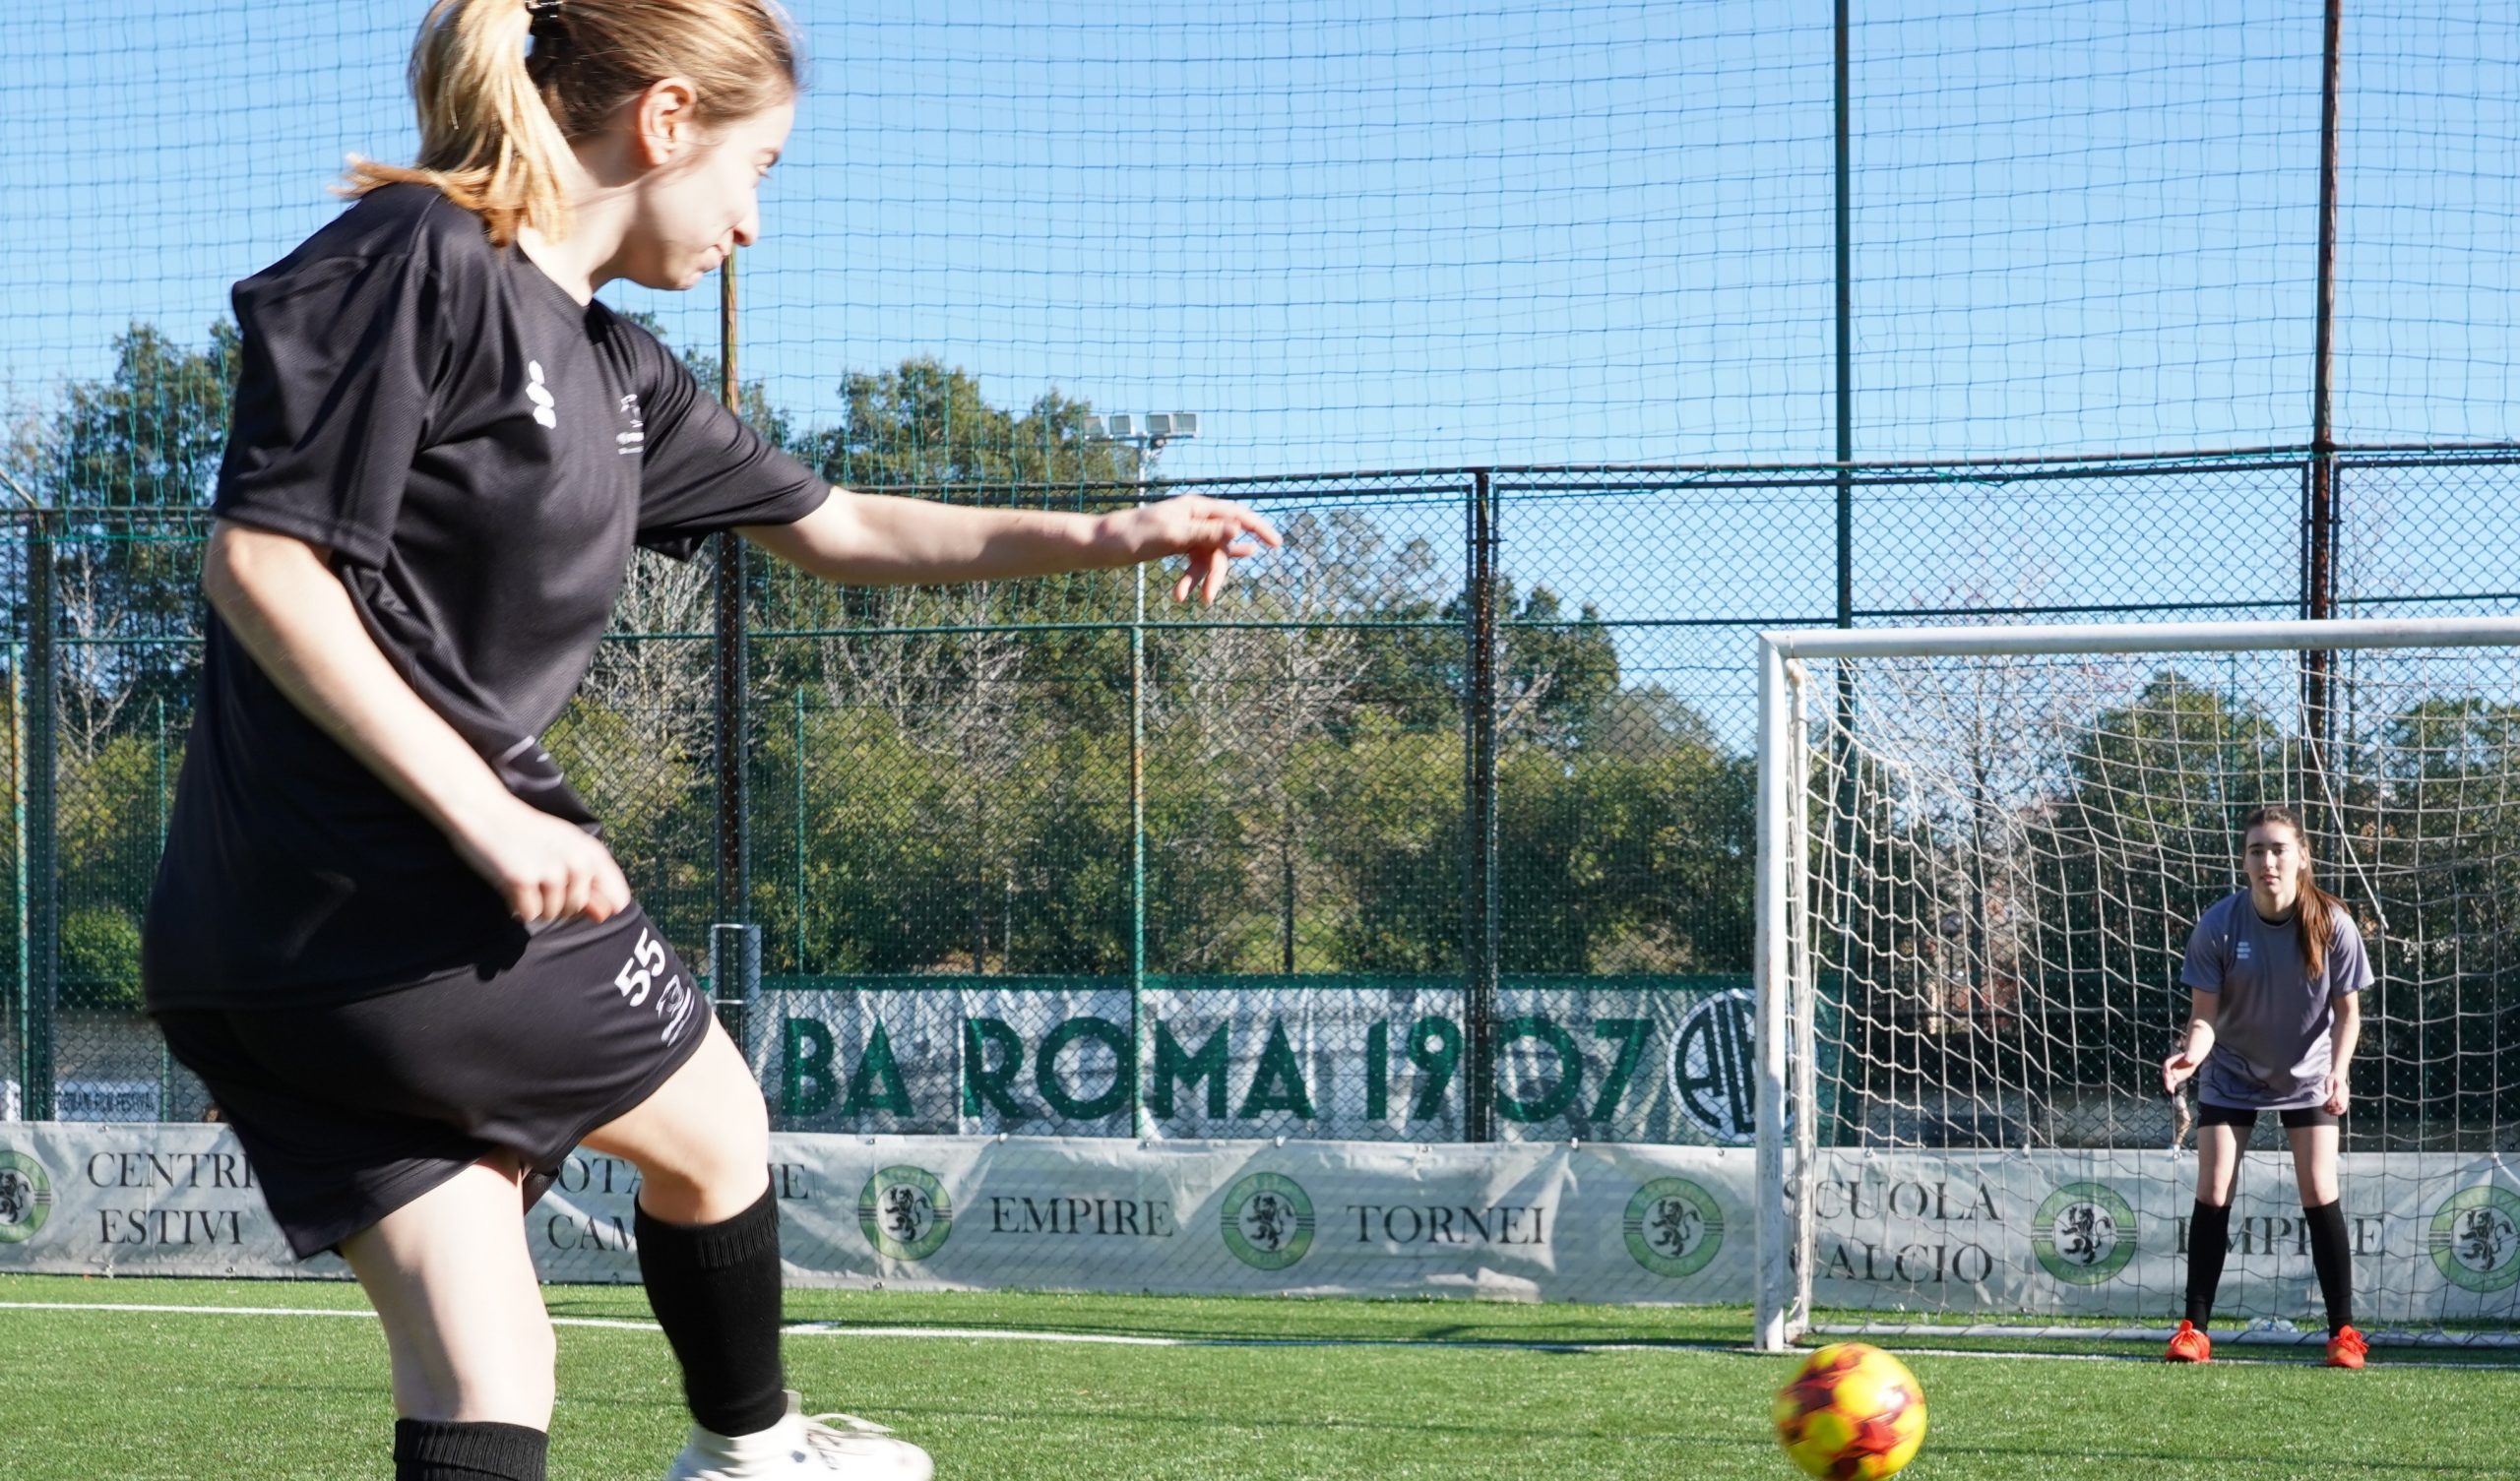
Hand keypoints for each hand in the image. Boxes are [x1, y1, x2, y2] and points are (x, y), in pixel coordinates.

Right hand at [450, 796, 632, 925]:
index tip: (573, 891)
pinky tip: (509, 883)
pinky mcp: (523, 879)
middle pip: (577, 910)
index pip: (618, 898)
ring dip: (534, 905)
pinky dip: (517, 907)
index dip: (598, 905)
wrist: (485, 812)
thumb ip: (589, 885)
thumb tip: (605, 916)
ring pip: (552, 915)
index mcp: (592, 851)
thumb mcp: (565, 852)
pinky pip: (529, 915)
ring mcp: (550, 870)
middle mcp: (577, 861)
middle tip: (537, 875)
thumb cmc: (526, 835)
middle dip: (556, 904)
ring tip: (524, 876)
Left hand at [1104, 496, 1282, 603]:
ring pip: (1208, 558)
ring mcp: (1187, 533)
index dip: (1259, 528)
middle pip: (1223, 546)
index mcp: (1197, 508)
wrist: (1103, 544)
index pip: (1237, 515)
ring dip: (1198, 580)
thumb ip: (1207, 533)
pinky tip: (1198, 589)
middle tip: (1207, 600)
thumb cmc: (1134, 534)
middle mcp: (1195, 518)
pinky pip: (1195, 562)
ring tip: (1183, 600)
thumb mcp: (1173, 535)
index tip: (1277, 545)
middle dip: (1216, 573)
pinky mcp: (1177, 547)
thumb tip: (1238, 528)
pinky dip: (1193, 578)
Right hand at [2162, 1049, 2200, 1095]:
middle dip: (2167, 1079)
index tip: (2169, 1072)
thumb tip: (2187, 1060)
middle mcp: (2170, 1067)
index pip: (2167, 1064)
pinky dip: (2172, 1087)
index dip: (2167, 1068)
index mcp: (2172, 1060)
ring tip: (2170, 1090)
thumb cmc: (2192, 1056)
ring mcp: (2173, 1073)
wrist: (2193, 1059)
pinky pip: (2172, 1082)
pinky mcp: (2176, 1078)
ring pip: (2169, 1079)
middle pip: (2166, 1073)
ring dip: (2168, 1084)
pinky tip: (2172, 1091)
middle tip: (2168, 1084)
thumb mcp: (2191, 1056)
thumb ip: (2189, 1058)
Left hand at [2323, 1071, 2349, 1116]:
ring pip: (2343, 1108)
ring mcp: (2346, 1097)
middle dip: (2332, 1109)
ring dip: (2335, 1112)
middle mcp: (2345, 1094)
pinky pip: (2344, 1108)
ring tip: (2327, 1112)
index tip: (2325, 1105)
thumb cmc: (2333, 1077)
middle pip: (2340, 1105)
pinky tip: (2332, 1113)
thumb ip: (2328, 1086)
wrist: (2339, 1076)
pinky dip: (2338, 1112)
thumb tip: (2327, 1094)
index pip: (2336, 1098)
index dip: (2330, 1103)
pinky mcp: (2346, 1099)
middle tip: (2324, 1109)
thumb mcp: (2329, 1079)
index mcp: (2340, 1088)